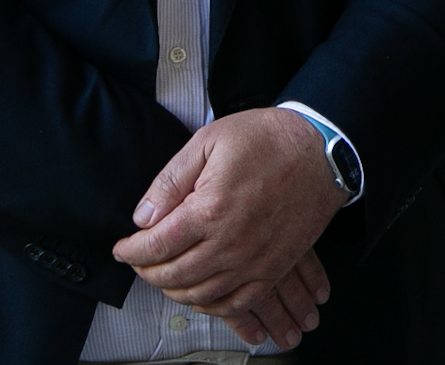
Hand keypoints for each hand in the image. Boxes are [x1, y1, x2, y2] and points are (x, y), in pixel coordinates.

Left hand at [113, 108, 345, 348]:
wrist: (322, 150)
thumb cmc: (268, 139)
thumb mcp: (209, 141)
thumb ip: (171, 181)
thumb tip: (143, 217)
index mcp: (210, 210)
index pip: (156, 246)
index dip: (132, 251)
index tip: (122, 248)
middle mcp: (231, 243)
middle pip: (174, 275)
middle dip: (148, 272)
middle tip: (139, 262)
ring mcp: (254, 261)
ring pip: (201, 294)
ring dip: (175, 290)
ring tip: (165, 276)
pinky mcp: (274, 268)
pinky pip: (236, 302)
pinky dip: (212, 305)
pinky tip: (200, 293)